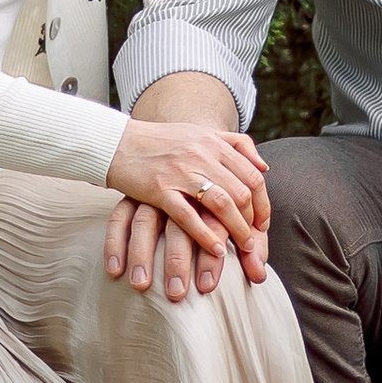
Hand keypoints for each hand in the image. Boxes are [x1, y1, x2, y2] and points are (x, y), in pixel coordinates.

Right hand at [104, 117, 271, 299]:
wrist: (116, 142)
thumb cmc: (161, 142)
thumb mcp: (200, 133)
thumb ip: (235, 144)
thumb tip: (264, 166)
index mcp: (214, 142)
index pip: (252, 175)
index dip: (263, 202)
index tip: (262, 222)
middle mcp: (202, 155)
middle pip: (242, 191)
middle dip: (253, 219)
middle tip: (255, 238)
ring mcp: (181, 172)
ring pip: (222, 204)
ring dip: (238, 229)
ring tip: (244, 247)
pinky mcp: (159, 189)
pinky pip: (188, 216)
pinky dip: (206, 235)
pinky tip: (216, 249)